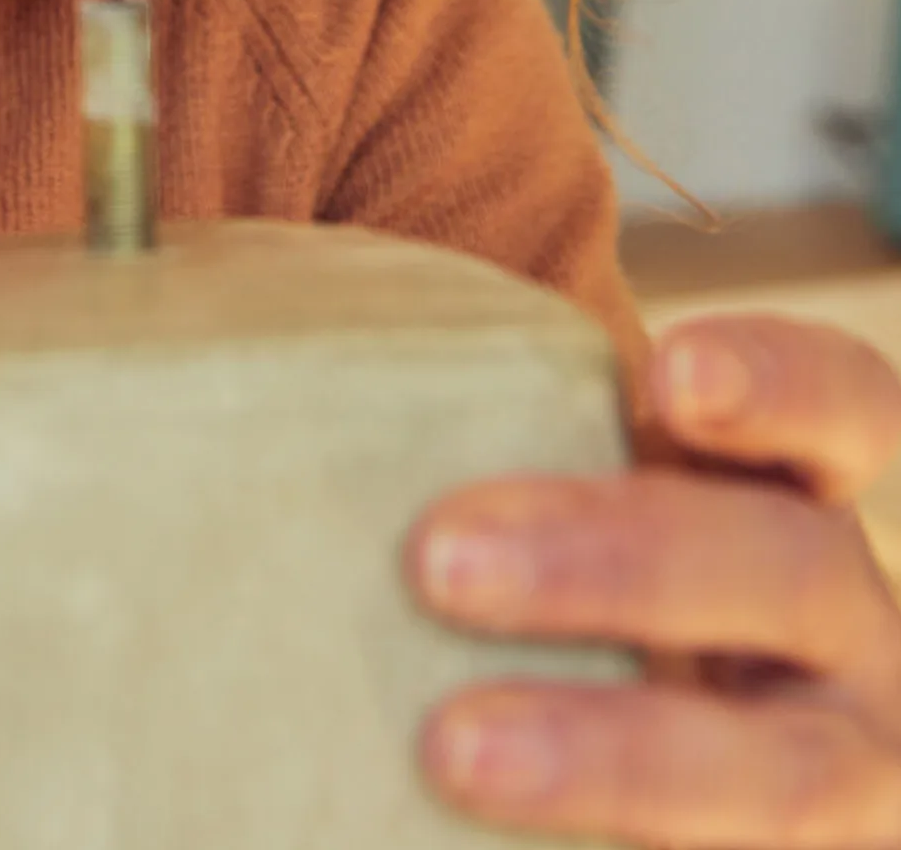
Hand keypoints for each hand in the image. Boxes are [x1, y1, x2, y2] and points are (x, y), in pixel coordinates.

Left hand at [407, 309, 900, 841]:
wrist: (613, 772)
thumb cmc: (560, 594)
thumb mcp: (570, 505)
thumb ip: (484, 427)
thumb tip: (268, 314)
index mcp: (798, 499)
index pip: (848, 406)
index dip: (782, 380)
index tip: (668, 374)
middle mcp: (849, 630)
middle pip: (793, 570)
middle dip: (625, 558)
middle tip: (439, 555)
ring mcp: (847, 778)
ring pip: (781, 775)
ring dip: (616, 755)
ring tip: (452, 745)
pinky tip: (472, 835)